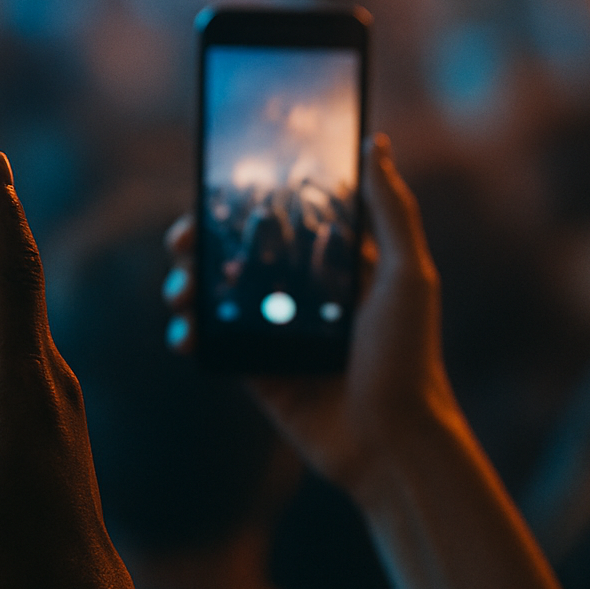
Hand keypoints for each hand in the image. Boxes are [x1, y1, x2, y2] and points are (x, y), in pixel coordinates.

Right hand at [163, 134, 456, 502]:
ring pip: (214, 297)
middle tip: (182, 243)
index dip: (245, 204)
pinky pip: (210, 344)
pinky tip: (184, 334)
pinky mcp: (253, 371)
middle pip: (236, 254)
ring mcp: (273, 333)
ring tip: (179, 293)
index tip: (215, 192)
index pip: (282, 221)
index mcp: (336, 266)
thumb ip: (391, 211)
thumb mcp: (408, 275)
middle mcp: (301, 295)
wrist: (390, 444)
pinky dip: (188, 335)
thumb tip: (377, 144)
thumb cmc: (409, 358)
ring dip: (185, 287)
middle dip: (201, 244)